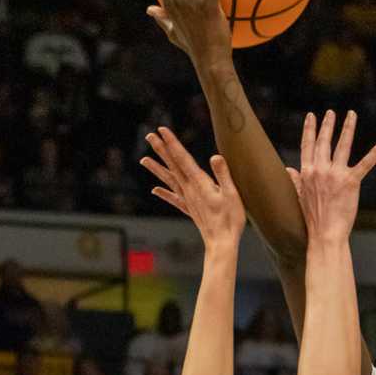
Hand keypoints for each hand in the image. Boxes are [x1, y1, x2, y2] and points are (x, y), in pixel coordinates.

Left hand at [139, 126, 244, 248]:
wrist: (222, 244)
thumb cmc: (230, 220)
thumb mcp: (232, 194)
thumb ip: (223, 175)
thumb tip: (215, 156)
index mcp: (199, 183)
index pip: (183, 158)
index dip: (172, 143)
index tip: (162, 130)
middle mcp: (190, 189)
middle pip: (173, 165)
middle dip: (161, 149)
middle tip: (150, 136)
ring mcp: (188, 200)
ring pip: (169, 180)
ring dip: (157, 169)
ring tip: (143, 160)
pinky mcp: (190, 209)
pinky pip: (174, 199)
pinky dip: (164, 193)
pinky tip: (154, 190)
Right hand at [285, 109, 375, 246]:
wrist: (325, 234)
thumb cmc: (313, 219)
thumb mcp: (299, 197)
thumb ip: (296, 180)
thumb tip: (288, 169)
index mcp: (307, 172)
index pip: (307, 145)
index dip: (310, 129)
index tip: (312, 116)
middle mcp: (320, 169)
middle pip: (324, 141)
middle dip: (328, 125)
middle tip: (331, 113)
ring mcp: (336, 174)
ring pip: (343, 145)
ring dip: (348, 128)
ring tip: (351, 115)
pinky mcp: (351, 182)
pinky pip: (366, 163)